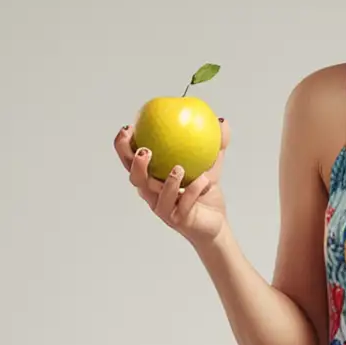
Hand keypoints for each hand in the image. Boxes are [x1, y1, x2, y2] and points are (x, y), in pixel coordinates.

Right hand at [114, 117, 231, 244]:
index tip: (128, 129)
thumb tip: (221, 121)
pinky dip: (192, 192)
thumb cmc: (204, 194)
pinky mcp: (177, 220)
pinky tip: (202, 181)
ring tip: (178, 168)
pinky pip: (183, 204)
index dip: (123, 147)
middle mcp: (153, 194)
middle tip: (145, 150)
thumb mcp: (211, 165)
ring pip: (156, 195)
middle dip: (135, 164)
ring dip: (167, 181)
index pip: (131, 161)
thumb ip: (215, 144)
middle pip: (135, 179)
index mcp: (153, 178)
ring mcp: (163, 208)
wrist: (215, 223)